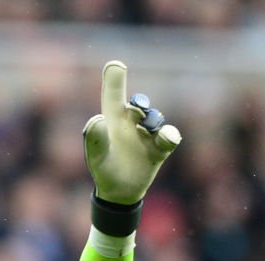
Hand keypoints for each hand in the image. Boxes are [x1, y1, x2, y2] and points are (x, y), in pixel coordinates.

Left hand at [82, 61, 180, 204]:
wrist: (119, 191)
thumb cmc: (104, 169)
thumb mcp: (96, 156)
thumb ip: (94, 138)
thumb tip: (97, 119)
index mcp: (112, 120)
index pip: (113, 96)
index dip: (114, 79)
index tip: (115, 64)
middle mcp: (131, 123)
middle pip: (138, 104)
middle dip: (139, 103)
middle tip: (135, 107)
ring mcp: (147, 134)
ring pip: (154, 119)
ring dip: (151, 120)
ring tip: (147, 127)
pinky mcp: (160, 149)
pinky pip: (168, 138)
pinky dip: (169, 136)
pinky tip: (167, 137)